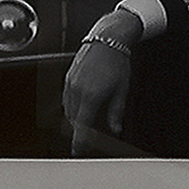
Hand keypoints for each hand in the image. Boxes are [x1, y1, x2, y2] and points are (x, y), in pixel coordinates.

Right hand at [63, 9, 135, 153]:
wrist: (107, 37)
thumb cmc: (117, 60)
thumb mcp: (122, 88)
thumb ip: (116, 112)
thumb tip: (116, 129)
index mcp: (91, 95)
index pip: (82, 126)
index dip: (79, 141)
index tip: (78, 151)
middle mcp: (77, 90)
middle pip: (73, 120)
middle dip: (78, 130)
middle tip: (86, 137)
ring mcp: (71, 82)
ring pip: (67, 109)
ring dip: (74, 119)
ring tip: (85, 122)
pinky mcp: (68, 75)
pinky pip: (66, 97)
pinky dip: (71, 106)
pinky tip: (80, 106)